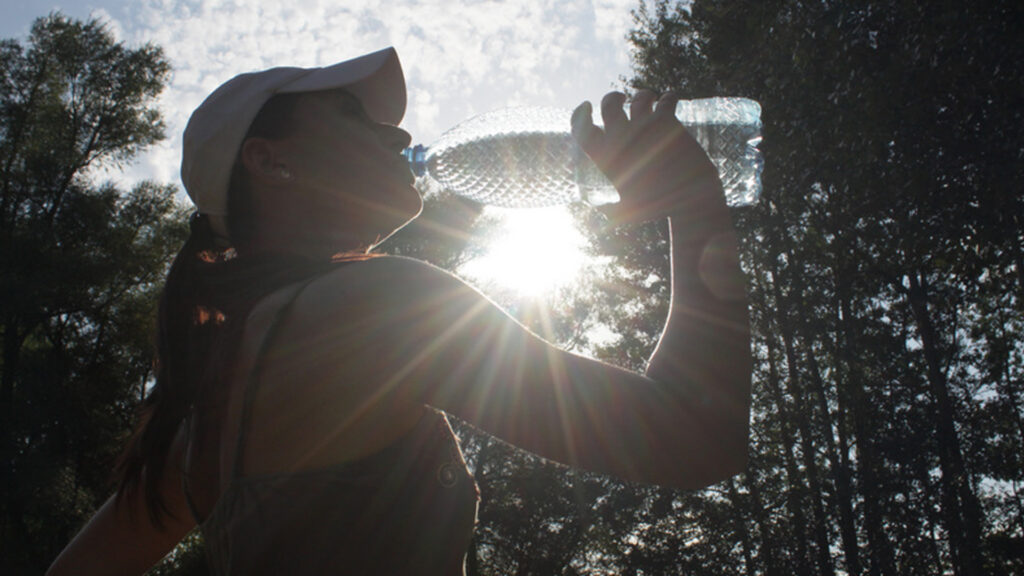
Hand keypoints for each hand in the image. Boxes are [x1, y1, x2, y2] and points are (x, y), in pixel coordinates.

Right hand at [571, 90, 722, 224]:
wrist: (689, 198)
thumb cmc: (654, 205)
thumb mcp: (623, 209)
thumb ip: (607, 206)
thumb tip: (596, 206)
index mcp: (605, 156)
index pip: (580, 127)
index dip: (579, 115)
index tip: (586, 106)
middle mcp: (620, 137)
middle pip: (609, 103)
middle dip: (613, 97)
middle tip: (621, 99)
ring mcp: (643, 126)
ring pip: (639, 98)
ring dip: (644, 96)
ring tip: (649, 101)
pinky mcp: (667, 122)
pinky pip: (666, 99)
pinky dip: (669, 98)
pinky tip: (670, 101)